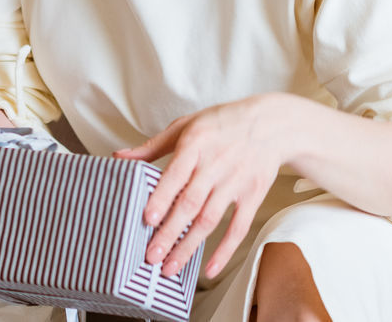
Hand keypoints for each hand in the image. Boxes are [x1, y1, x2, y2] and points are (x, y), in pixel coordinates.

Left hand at [112, 94, 287, 280]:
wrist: (272, 123)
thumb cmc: (223, 123)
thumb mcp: (186, 125)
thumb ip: (153, 146)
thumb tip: (119, 157)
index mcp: (196, 144)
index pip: (176, 174)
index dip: (162, 198)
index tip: (148, 220)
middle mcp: (216, 164)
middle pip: (191, 203)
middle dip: (170, 233)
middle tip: (151, 257)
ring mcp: (236, 181)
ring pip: (210, 219)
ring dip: (189, 246)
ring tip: (170, 267)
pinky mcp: (253, 195)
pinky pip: (239, 227)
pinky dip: (225, 250)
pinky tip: (210, 269)